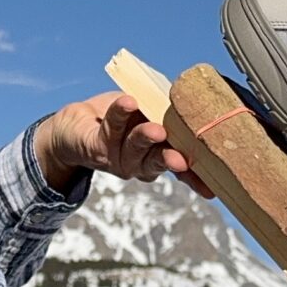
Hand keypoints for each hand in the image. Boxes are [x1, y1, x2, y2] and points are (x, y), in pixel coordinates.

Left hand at [33, 93, 214, 198]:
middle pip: (157, 160)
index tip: (211, 187)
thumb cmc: (119, 118)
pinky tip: (127, 103)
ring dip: (145, 139)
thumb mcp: (147, 114)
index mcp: (157, 156)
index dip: (197, 177)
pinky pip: (110, 130)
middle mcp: (139, 162)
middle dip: (169, 160)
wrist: (74, 125)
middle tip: (180, 160)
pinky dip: (119, 115)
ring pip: (135, 147)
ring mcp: (118, 157)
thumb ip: (168, 113)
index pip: (181, 168)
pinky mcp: (96, 146)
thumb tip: (197, 99)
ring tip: (154, 129)